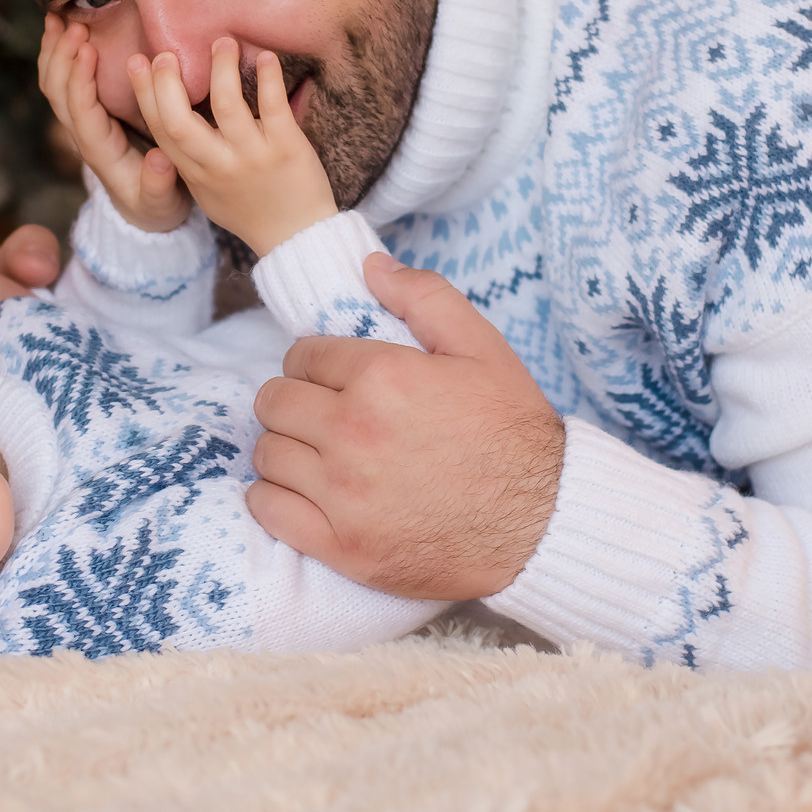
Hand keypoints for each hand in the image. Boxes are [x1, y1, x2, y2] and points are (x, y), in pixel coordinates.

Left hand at [38, 14, 189, 232]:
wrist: (145, 213)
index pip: (80, 111)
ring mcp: (81, 123)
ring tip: (58, 18)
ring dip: (53, 50)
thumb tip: (161, 161)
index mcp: (100, 152)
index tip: (86, 48)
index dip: (79, 79)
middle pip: (58, 93)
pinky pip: (64, 82)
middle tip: (74, 23)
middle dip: (61, 56)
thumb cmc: (157, 205)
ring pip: (54, 84)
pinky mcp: (87, 114)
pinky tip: (63, 28)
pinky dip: (58, 53)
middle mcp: (83, 135)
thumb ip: (159, 185)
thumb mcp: (163, 203)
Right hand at [128, 37, 337, 258]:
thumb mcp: (207, 191)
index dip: (144, 95)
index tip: (138, 62)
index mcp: (195, 174)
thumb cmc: (250, 209)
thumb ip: (188, 158)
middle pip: (179, 120)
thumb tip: (170, 113)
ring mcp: (252, 157)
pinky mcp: (287, 148)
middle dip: (166, 83)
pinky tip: (265, 57)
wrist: (298, 238)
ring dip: (221, 68)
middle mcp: (218, 165)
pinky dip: (269, 78)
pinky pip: (274, 107)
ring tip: (222, 42)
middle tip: (167, 52)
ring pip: (228, 106)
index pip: (160, 130)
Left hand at [247, 252, 563, 598]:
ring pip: (267, 454)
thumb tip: (371, 265)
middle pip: (275, 402)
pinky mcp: (342, 547)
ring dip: (286, 448)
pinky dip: (273, 498)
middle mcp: (354, 433)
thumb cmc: (514, 433)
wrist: (544, 524)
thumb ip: (425, 297)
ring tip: (316, 454)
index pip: (303, 357)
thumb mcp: (483, 348)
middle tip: (321, 414)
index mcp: (383, 378)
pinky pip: (267, 509)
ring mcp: (344, 495)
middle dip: (293, 400)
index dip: (316, 364)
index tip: (332, 379)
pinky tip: (302, 494)